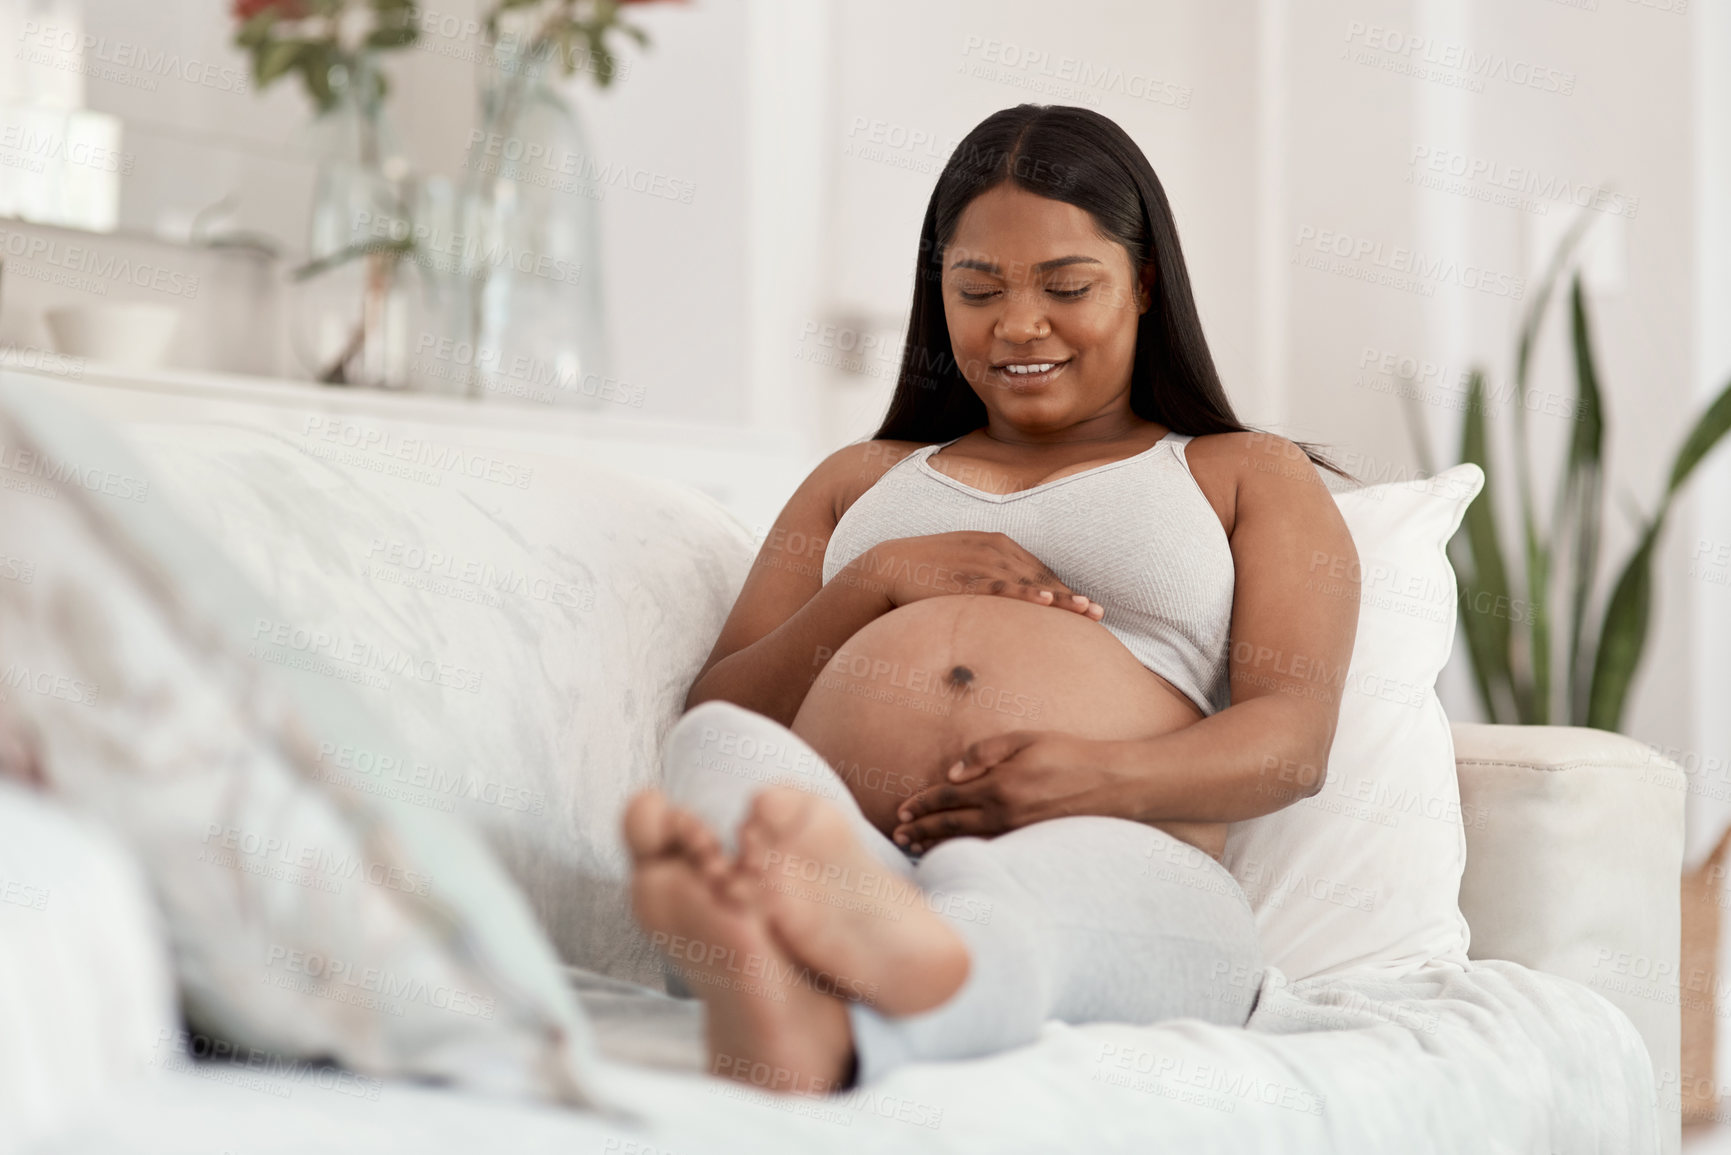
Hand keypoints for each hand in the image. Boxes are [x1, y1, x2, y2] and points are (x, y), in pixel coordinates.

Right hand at [847, 532, 1104, 619]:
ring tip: (1084, 612)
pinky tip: (1045, 600)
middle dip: (1070, 596)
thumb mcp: (963, 568)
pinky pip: (1001, 586)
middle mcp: (994, 548)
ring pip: (1028, 580)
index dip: (1064, 589)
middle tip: (1097, 615)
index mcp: (996, 543)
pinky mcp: (964, 576)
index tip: (1086, 607)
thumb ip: (987, 579)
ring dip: (1059, 596)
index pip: (1038, 569)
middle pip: (1041, 575)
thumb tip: (1005, 606)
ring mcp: (980, 561)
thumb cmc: (925, 575)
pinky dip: (1025, 592)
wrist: (885, 570)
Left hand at [891, 731, 1127, 851]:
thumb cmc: (1068, 754)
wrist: (1112, 784)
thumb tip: (951, 773)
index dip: (922, 804)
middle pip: (951, 825)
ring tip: (914, 849)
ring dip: (937, 846)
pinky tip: (954, 854)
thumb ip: (985, 752)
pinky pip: (988, 850)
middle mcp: (1004, 814)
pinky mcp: (1029, 842)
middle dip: (921, 830)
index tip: (901, 810)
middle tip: (897, 836)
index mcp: (999, 785)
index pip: (948, 797)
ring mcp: (1017, 832)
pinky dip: (965, 852)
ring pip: (966, 843)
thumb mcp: (1026, 739)